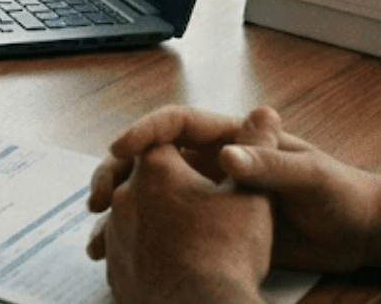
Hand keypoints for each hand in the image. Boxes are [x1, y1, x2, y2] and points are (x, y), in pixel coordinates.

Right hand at [88, 105, 379, 273]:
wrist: (359, 235)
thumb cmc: (341, 195)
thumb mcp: (308, 178)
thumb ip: (270, 166)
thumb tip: (227, 157)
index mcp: (233, 139)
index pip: (176, 125)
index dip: (144, 132)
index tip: (121, 149)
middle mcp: (215, 162)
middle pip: (151, 159)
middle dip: (116, 174)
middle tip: (97, 197)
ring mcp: (212, 195)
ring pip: (151, 196)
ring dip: (119, 211)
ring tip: (97, 236)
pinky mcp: (215, 226)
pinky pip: (167, 228)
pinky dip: (138, 240)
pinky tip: (121, 256)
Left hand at [99, 143, 272, 303]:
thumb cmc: (227, 252)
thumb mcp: (252, 196)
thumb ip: (258, 150)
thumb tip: (265, 114)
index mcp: (155, 168)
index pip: (161, 140)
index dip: (179, 143)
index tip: (186, 149)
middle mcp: (125, 196)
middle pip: (138, 175)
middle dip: (160, 180)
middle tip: (181, 193)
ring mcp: (115, 233)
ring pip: (127, 214)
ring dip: (147, 215)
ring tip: (173, 229)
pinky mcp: (115, 267)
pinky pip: (124, 249)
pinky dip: (141, 249)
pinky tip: (162, 259)